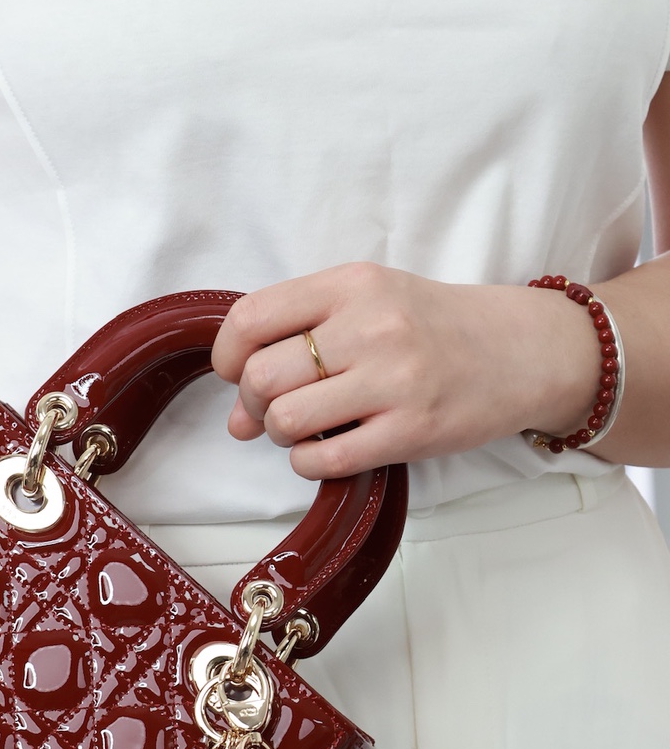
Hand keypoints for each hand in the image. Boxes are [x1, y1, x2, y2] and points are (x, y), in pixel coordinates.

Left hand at [210, 262, 601, 479]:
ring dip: (281, 435)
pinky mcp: (412, 430)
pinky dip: (307, 464)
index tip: (237, 372)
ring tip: (307, 428)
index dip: (227, 356)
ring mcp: (394, 380)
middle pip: (261, 377)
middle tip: (276, 408)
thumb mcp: (368, 307)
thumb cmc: (433, 328)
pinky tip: (326, 451)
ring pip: (286, 420)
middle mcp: (372, 326)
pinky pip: (324, 461)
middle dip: (254, 403)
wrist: (522, 351)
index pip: (250, 317)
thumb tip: (235, 418)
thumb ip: (298, 343)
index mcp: (353, 284)